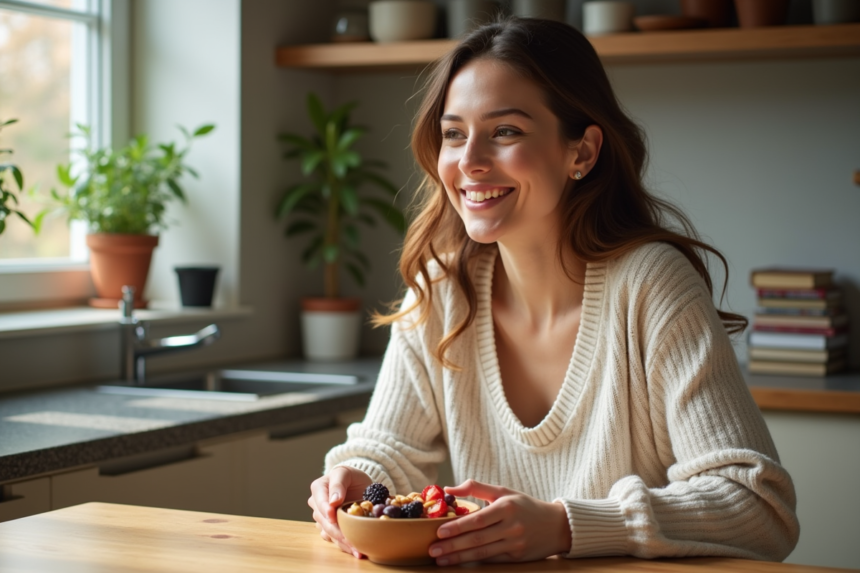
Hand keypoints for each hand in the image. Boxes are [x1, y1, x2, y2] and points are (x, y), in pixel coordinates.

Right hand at [308, 466, 372, 557]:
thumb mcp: (346, 473)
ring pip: (329, 533)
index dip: (326, 511)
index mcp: (318, 488)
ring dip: (342, 543)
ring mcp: (322, 518)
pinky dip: (344, 546)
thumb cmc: (351, 477)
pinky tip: (355, 551)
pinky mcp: (329, 529)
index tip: (334, 517)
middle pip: (325, 521)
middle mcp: (316, 505)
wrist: (357, 485)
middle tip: (352, 540)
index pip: (320, 502)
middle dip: (338, 532)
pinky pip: (334, 539)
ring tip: (357, 551)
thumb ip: (338, 484)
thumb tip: (333, 501)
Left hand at [428, 479, 570, 565]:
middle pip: (477, 539)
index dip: (458, 527)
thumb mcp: (504, 491)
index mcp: (507, 507)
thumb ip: (476, 487)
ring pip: (482, 552)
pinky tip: (459, 562)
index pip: (478, 519)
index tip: (439, 532)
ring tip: (441, 560)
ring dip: (459, 557)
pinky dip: (474, 562)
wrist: (556, 526)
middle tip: (433, 550)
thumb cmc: (525, 505)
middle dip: (453, 545)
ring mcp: (515, 544)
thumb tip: (448, 489)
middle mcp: (512, 527)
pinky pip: (492, 560)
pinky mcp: (517, 557)